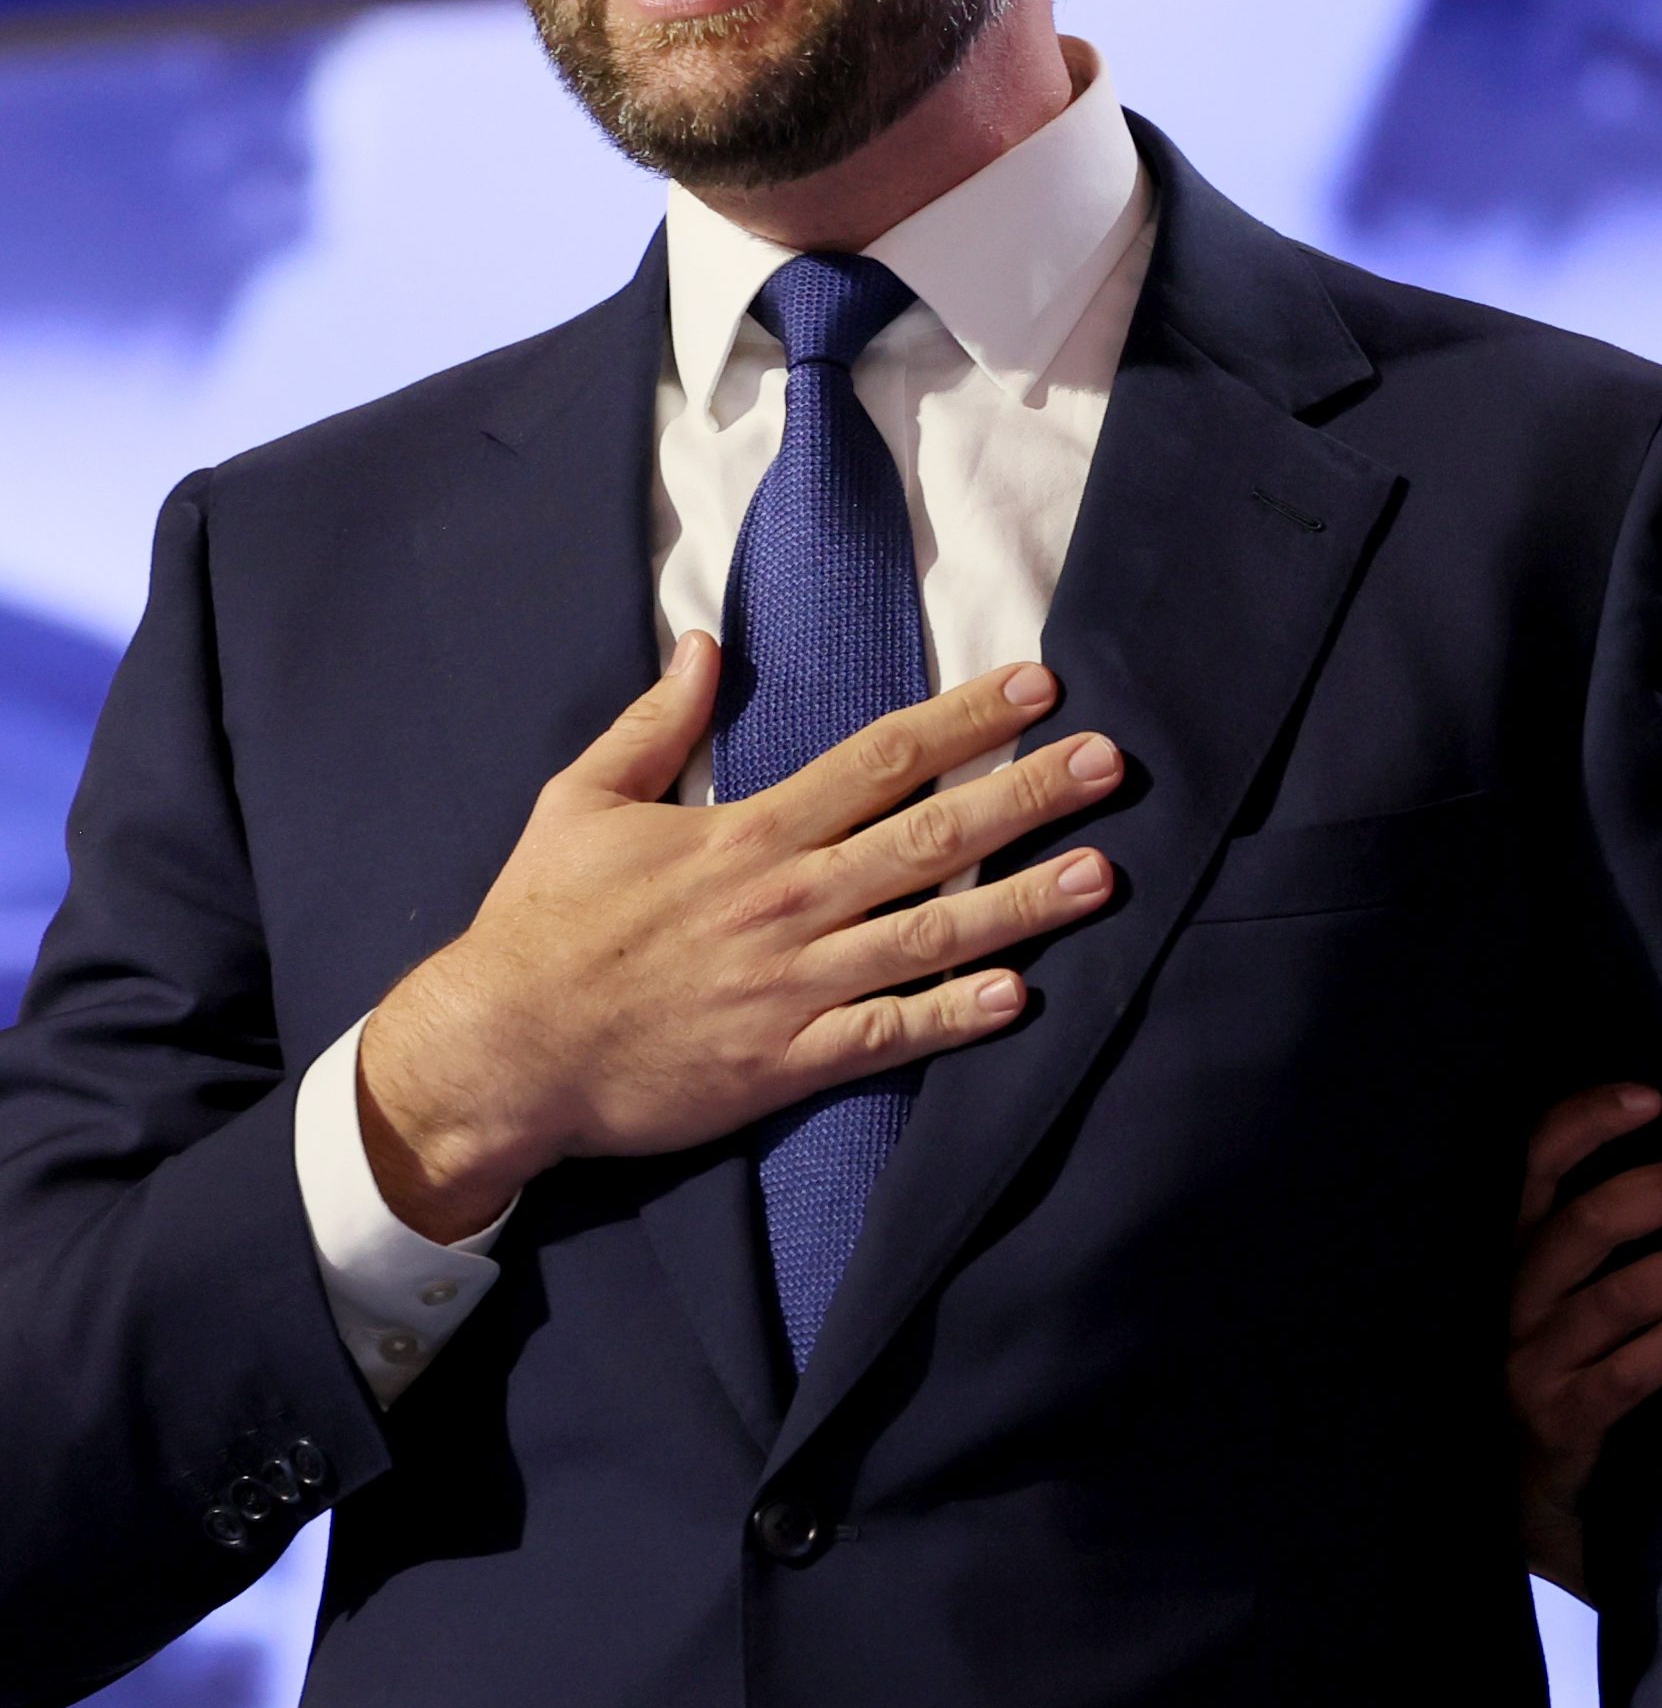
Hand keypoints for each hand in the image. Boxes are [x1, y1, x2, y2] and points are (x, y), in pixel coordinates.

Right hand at [357, 640, 1120, 1239]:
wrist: (501, 1050)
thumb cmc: (540, 925)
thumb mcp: (583, 801)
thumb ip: (654, 725)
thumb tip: (703, 645)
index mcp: (749, 832)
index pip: (882, 757)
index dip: (969, 719)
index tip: (1041, 687)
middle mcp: (787, 901)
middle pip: (932, 836)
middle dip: (1029, 794)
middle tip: (1113, 765)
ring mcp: (793, 985)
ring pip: (932, 934)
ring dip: (1024, 904)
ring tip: (1103, 874)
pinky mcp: (786, 1062)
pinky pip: (889, 1035)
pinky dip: (956, 1017)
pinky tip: (1022, 997)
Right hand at [1510, 1085, 1661, 1598]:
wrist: (1522, 1484)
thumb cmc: (1561, 1357)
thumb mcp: (1560, 1285)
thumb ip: (1596, 1228)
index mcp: (1511, 1251)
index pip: (1532, 1166)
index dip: (1586, 1123)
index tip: (1654, 1097)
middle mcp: (1511, 1299)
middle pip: (1585, 1225)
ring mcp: (1531, 1362)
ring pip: (1615, 1298)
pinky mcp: (1561, 1421)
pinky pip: (1624, 1376)